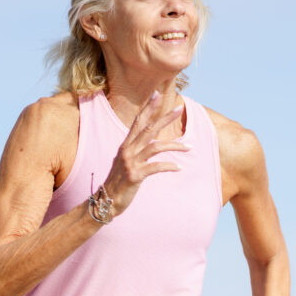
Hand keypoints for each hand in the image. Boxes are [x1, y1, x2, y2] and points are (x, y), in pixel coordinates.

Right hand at [101, 79, 189, 216]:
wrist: (106, 201)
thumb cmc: (119, 182)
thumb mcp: (126, 162)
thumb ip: (137, 150)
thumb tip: (151, 141)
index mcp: (126, 145)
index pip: (138, 122)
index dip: (148, 108)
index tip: (157, 94)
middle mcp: (127, 150)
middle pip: (149, 129)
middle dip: (165, 118)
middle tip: (179, 109)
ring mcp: (130, 162)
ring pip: (155, 147)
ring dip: (174, 145)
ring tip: (190, 147)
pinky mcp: (135, 175)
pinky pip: (156, 167)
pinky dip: (169, 166)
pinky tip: (179, 167)